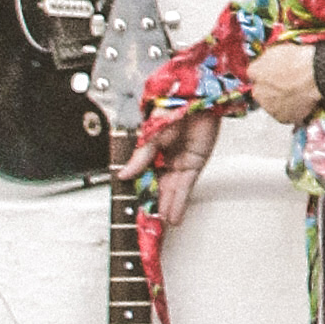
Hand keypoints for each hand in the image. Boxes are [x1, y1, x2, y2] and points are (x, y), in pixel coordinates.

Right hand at [119, 110, 218, 231]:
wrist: (200, 98)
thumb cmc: (175, 107)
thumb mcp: (151, 133)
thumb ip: (141, 156)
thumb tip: (124, 174)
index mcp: (150, 148)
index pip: (142, 176)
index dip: (138, 193)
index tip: (134, 209)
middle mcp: (165, 157)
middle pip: (158, 186)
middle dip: (153, 205)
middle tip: (148, 223)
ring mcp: (180, 162)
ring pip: (172, 190)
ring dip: (167, 207)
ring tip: (161, 225)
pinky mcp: (195, 164)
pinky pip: (186, 186)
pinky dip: (180, 202)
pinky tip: (174, 215)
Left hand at [247, 38, 321, 132]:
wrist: (315, 76)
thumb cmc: (298, 60)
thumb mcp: (276, 49)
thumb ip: (265, 59)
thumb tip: (264, 63)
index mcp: (254, 72)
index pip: (254, 74)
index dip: (265, 73)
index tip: (275, 72)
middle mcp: (258, 93)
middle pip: (261, 92)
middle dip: (270, 89)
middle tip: (287, 83)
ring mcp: (270, 108)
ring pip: (273, 105)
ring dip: (280, 100)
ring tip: (296, 93)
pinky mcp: (284, 118)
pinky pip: (286, 114)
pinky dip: (291, 110)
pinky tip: (301, 101)